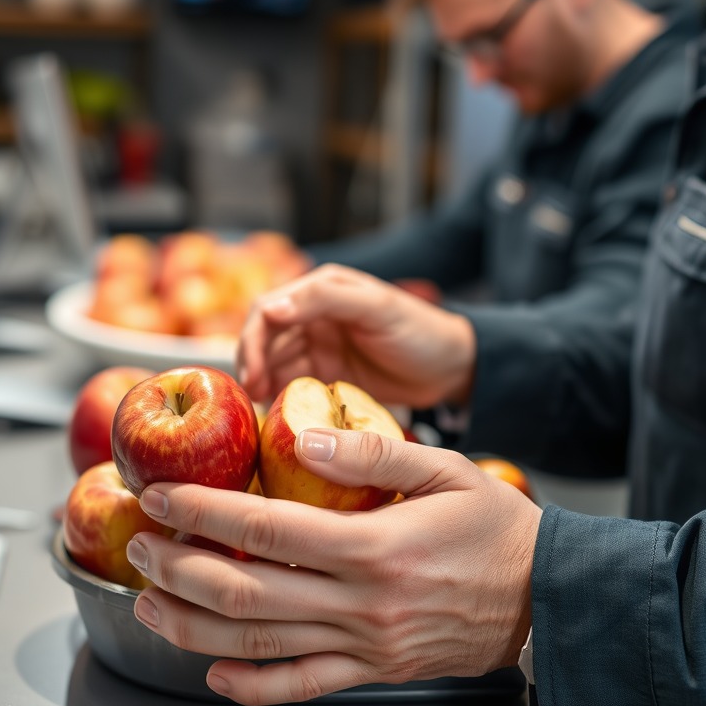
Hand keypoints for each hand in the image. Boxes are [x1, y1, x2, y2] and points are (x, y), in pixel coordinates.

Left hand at [126, 430, 541, 705]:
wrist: (545, 598)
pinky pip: (301, 686)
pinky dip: (249, 686)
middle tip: (139, 545)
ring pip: (259, 644)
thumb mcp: (447, 469)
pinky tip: (211, 671)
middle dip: (179, 567)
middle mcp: (361, 603)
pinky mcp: (373, 671)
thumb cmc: (497, 526)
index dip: (204, 510)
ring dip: (193, 623)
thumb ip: (373, 453)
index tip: (162, 495)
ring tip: (147, 600)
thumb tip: (306, 435)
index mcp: (374, 546)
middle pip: (246, 590)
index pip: (267, 528)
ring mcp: (364, 645)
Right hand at [236, 263, 476, 407]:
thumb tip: (271, 309)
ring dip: (263, 382)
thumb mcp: (376, 307)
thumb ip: (325, 299)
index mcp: (320, 290)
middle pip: (265, 339)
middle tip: (252, 392)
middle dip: (253, 363)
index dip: (253, 338)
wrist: (453, 368)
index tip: (253, 369)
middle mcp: (312, 317)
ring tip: (261, 406)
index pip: (269, 309)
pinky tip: (276, 414)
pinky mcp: (326, 378)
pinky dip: (280, 398)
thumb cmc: (419, 329)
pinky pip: (292, 387)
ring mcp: (318, 349)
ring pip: (274, 364)